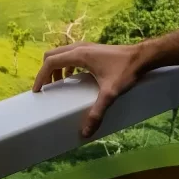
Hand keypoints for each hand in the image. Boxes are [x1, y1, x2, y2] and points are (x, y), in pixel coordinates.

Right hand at [33, 42, 147, 137]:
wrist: (141, 57)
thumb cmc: (126, 71)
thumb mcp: (110, 93)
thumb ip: (98, 112)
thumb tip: (85, 132)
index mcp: (79, 54)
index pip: (51, 62)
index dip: (40, 76)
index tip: (37, 91)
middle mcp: (80, 47)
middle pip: (53, 55)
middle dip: (46, 71)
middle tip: (45, 89)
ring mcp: (86, 46)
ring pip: (62, 53)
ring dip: (56, 68)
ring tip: (57, 85)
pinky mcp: (92, 49)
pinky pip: (71, 55)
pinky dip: (65, 65)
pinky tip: (73, 78)